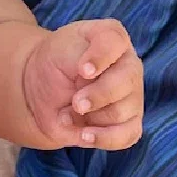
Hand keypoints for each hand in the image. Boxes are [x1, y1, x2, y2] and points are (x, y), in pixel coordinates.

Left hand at [22, 19, 142, 150]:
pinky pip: (127, 135)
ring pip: (122, 111)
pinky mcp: (128, 122)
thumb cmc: (55, 62)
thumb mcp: (60, 49)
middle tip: (75, 102)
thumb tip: (93, 76)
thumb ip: (79, 54)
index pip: (115, 42)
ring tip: (71, 112)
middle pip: (126, 81)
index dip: (100, 58)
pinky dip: (103, 138)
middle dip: (97, 96)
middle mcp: (129, 65)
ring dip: (91, 117)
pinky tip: (84, 135)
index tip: (82, 71)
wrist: (44, 90)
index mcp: (113, 38)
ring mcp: (132, 95)